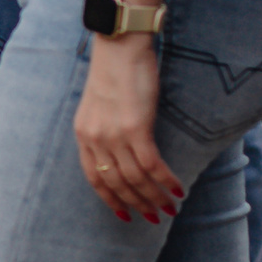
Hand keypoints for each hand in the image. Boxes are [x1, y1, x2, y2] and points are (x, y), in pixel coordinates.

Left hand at [75, 33, 182, 221]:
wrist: (119, 44)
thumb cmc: (114, 71)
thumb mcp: (98, 105)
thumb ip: (104, 130)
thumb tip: (119, 153)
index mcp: (83, 134)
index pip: (94, 179)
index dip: (110, 200)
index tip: (124, 215)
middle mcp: (96, 139)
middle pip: (117, 183)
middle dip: (138, 204)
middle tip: (156, 216)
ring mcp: (115, 135)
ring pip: (136, 179)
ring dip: (155, 197)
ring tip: (171, 208)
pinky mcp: (137, 128)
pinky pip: (152, 165)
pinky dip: (166, 181)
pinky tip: (178, 189)